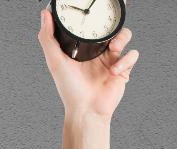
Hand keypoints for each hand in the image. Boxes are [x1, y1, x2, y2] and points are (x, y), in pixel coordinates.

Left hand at [39, 7, 138, 121]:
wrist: (86, 110)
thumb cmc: (70, 89)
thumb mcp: (55, 61)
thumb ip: (48, 38)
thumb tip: (44, 14)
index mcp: (83, 47)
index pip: (91, 25)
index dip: (95, 16)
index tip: (97, 7)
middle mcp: (97, 51)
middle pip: (111, 26)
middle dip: (114, 21)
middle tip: (111, 19)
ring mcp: (111, 59)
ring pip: (125, 36)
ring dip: (122, 39)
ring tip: (113, 48)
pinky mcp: (123, 69)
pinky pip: (132, 55)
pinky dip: (125, 60)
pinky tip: (114, 70)